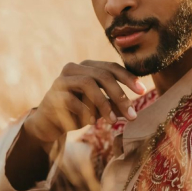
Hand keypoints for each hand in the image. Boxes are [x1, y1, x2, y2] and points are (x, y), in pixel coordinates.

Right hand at [23, 60, 146, 144]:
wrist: (48, 123)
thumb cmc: (77, 111)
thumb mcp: (98, 106)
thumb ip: (113, 102)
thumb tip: (134, 106)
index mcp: (87, 67)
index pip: (111, 67)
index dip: (128, 78)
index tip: (143, 92)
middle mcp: (74, 68)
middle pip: (102, 75)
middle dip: (119, 95)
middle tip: (132, 114)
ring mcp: (61, 80)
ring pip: (88, 84)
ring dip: (104, 104)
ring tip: (112, 121)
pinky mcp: (52, 95)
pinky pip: (72, 100)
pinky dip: (85, 111)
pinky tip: (93, 122)